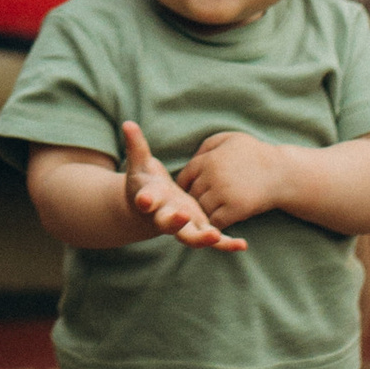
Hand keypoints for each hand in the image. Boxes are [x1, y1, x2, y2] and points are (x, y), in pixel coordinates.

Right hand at [120, 120, 245, 252]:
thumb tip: (128, 124)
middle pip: (168, 224)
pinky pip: (214, 240)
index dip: (145, 200)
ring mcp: (184, 225)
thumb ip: (136, 146)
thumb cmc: (146, 183)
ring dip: (203, 238)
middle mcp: (165, 217)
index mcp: (151, 200)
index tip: (145, 200)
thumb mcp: (140, 164)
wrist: (153, 208)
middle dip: (174, 222)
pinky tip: (242, 244)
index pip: (146, 200)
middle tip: (182, 216)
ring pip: (192, 236)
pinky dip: (227, 243)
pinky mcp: (200, 228)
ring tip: (216, 236)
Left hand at [175, 131, 285, 225]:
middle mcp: (213, 176)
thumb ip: (207, 146)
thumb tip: (191, 160)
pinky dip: (216, 224)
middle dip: (195, 200)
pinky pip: (215, 222)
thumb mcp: (230, 139)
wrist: (282, 172)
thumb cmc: (255, 154)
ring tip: (211, 213)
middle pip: (192, 195)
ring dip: (205, 213)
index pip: (184, 177)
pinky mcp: (236, 209)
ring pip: (202, 209)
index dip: (186, 186)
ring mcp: (224, 193)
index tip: (191, 191)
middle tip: (199, 205)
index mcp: (209, 159)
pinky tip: (223, 220)